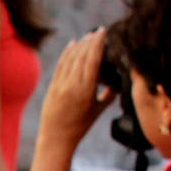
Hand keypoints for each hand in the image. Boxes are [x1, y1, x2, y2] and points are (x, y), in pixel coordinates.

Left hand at [39, 29, 112, 147]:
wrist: (55, 138)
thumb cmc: (80, 126)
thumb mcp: (98, 110)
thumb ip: (109, 94)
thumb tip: (119, 81)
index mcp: (86, 90)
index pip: (93, 60)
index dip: (98, 44)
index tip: (103, 32)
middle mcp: (71, 86)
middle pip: (82, 56)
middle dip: (90, 41)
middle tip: (98, 31)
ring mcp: (59, 86)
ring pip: (70, 59)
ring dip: (79, 45)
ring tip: (88, 36)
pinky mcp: (51, 87)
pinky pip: (60, 66)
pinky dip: (66, 54)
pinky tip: (72, 44)